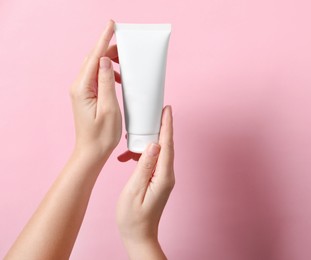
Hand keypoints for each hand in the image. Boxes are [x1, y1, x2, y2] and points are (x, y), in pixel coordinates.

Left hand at [70, 20, 121, 158]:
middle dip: (109, 48)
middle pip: (94, 59)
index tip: (111, 25)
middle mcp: (79, 86)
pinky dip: (110, 73)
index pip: (94, 57)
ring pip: (96, 67)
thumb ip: (107, 82)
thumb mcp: (109, 107)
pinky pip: (97, 77)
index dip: (104, 39)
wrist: (92, 152)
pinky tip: (121, 79)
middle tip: (126, 44)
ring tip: (127, 62)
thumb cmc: (102, 135)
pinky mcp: (87, 95)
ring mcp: (82, 90)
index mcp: (83, 88)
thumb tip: (106, 60)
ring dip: (111, 61)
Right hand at [116, 105, 174, 258]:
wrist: (139, 236)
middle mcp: (167, 175)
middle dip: (162, 126)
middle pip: (166, 145)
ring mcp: (164, 178)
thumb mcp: (134, 190)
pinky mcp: (158, 180)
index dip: (167, 125)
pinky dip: (142, 155)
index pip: (167, 145)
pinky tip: (129, 156)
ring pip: (159, 152)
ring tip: (137, 132)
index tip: (167, 109)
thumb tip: (154, 144)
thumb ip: (144, 166)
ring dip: (148, 141)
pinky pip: (153, 161)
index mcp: (163, 176)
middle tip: (156, 110)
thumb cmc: (133, 218)